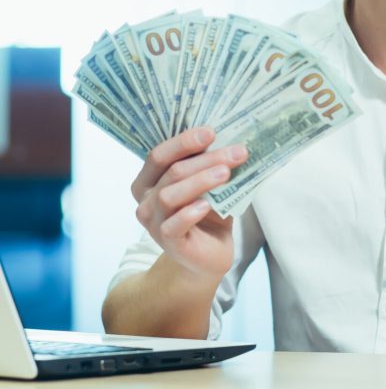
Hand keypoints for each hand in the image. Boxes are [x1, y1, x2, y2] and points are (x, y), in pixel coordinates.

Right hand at [131, 127, 248, 280]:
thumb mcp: (209, 184)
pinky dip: (189, 213)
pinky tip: (207, 206)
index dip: (184, 141)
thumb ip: (211, 165)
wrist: (208, 256)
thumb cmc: (207, 214)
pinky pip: (173, 225)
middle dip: (206, 158)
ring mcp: (153, 222)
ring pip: (170, 195)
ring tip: (226, 173)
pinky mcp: (166, 242)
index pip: (160, 154)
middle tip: (236, 151)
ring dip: (200, 181)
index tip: (211, 132)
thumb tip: (234, 140)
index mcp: (150, 180)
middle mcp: (146, 200)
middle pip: (172, 171)